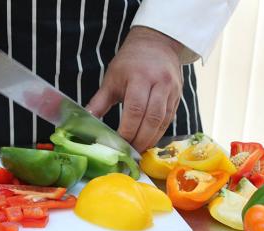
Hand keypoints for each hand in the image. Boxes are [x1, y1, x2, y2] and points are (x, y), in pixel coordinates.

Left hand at [88, 26, 182, 152]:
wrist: (157, 42)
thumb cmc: (130, 61)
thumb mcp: (111, 79)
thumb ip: (99, 102)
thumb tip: (85, 121)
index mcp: (140, 77)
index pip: (135, 110)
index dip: (127, 130)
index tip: (118, 143)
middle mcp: (159, 83)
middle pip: (151, 119)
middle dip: (140, 139)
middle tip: (129, 153)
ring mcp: (172, 90)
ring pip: (163, 122)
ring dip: (150, 140)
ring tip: (138, 151)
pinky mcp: (178, 96)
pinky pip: (169, 119)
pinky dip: (158, 133)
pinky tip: (148, 141)